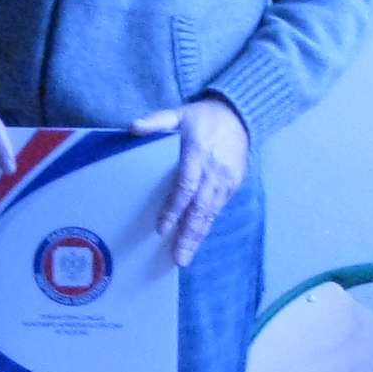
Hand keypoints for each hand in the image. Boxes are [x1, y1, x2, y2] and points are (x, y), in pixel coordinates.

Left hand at [131, 95, 248, 266]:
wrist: (240, 116)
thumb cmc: (203, 118)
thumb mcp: (179, 113)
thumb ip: (157, 121)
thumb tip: (132, 127)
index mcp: (198, 154)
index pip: (185, 187)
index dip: (173, 209)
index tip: (161, 228)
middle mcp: (214, 172)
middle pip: (200, 208)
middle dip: (188, 235)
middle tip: (178, 258)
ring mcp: (226, 181)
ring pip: (210, 214)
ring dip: (198, 237)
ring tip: (185, 257)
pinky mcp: (234, 186)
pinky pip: (218, 210)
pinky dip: (207, 226)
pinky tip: (197, 241)